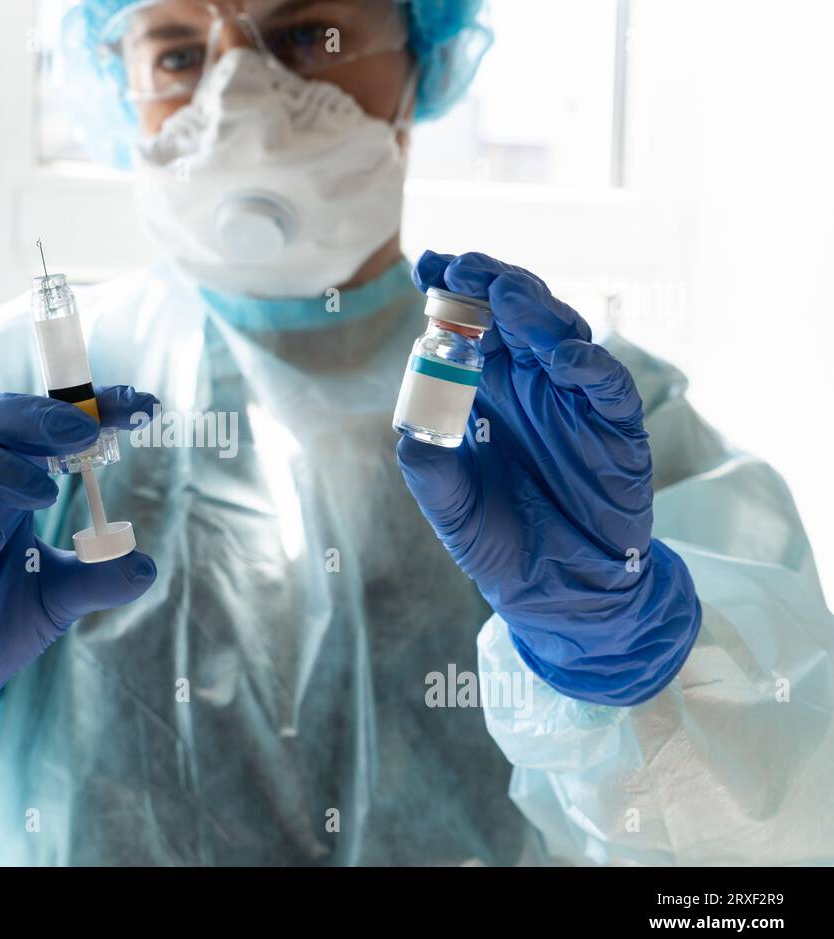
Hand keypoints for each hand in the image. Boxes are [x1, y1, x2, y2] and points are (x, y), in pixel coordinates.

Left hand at [398, 251, 699, 705]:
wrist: (557, 592)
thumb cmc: (500, 540)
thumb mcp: (451, 506)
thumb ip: (430, 468)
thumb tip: (405, 430)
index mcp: (486, 390)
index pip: (468, 325)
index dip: (449, 290)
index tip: (423, 265)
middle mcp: (530, 383)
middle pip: (514, 314)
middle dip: (486, 283)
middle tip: (458, 266)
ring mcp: (574, 400)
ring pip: (561, 333)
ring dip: (533, 310)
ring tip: (504, 294)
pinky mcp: (615, 428)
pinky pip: (608, 386)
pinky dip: (588, 365)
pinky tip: (561, 355)